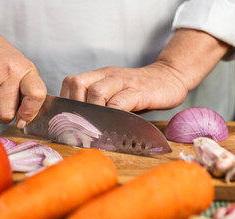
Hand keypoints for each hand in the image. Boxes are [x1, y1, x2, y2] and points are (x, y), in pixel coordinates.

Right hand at [0, 28, 45, 126]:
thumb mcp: (21, 67)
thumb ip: (26, 92)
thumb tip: (25, 119)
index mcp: (25, 70)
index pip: (36, 95)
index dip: (30, 112)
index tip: (23, 118)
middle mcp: (8, 72)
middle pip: (6, 112)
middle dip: (3, 116)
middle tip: (1, 107)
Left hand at [60, 29, 229, 111]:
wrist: (169, 77)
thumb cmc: (138, 90)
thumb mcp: (114, 92)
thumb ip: (98, 101)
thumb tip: (78, 124)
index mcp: (99, 75)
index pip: (71, 82)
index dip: (65, 102)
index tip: (66, 120)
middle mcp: (107, 75)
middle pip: (77, 84)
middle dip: (74, 107)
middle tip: (79, 125)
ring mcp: (123, 82)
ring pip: (96, 91)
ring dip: (92, 111)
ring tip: (95, 126)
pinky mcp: (139, 91)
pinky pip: (120, 102)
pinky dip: (112, 115)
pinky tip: (113, 124)